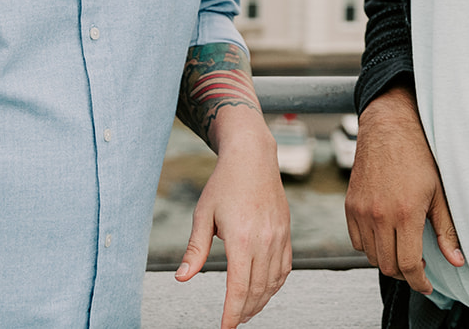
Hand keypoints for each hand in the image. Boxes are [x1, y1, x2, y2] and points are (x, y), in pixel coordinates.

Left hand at [175, 112, 291, 327]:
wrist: (252, 157)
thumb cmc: (224, 183)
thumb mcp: (203, 215)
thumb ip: (195, 250)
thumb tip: (182, 278)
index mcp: (241, 237)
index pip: (239, 286)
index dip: (232, 311)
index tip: (225, 327)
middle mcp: (264, 239)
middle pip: (258, 289)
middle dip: (245, 311)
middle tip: (233, 322)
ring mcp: (279, 236)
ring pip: (273, 281)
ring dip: (261, 301)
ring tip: (246, 311)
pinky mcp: (286, 232)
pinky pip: (285, 267)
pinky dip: (275, 284)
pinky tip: (264, 290)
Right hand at [343, 86, 462, 294]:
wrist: (389, 128)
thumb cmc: (418, 156)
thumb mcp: (438, 193)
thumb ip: (446, 230)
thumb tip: (457, 261)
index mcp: (405, 213)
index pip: (409, 265)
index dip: (419, 281)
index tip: (426, 284)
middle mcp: (380, 215)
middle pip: (388, 265)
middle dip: (405, 272)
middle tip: (418, 265)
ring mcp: (361, 211)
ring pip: (371, 255)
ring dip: (387, 259)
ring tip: (402, 249)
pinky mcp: (350, 205)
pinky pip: (356, 240)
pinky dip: (370, 246)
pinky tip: (385, 236)